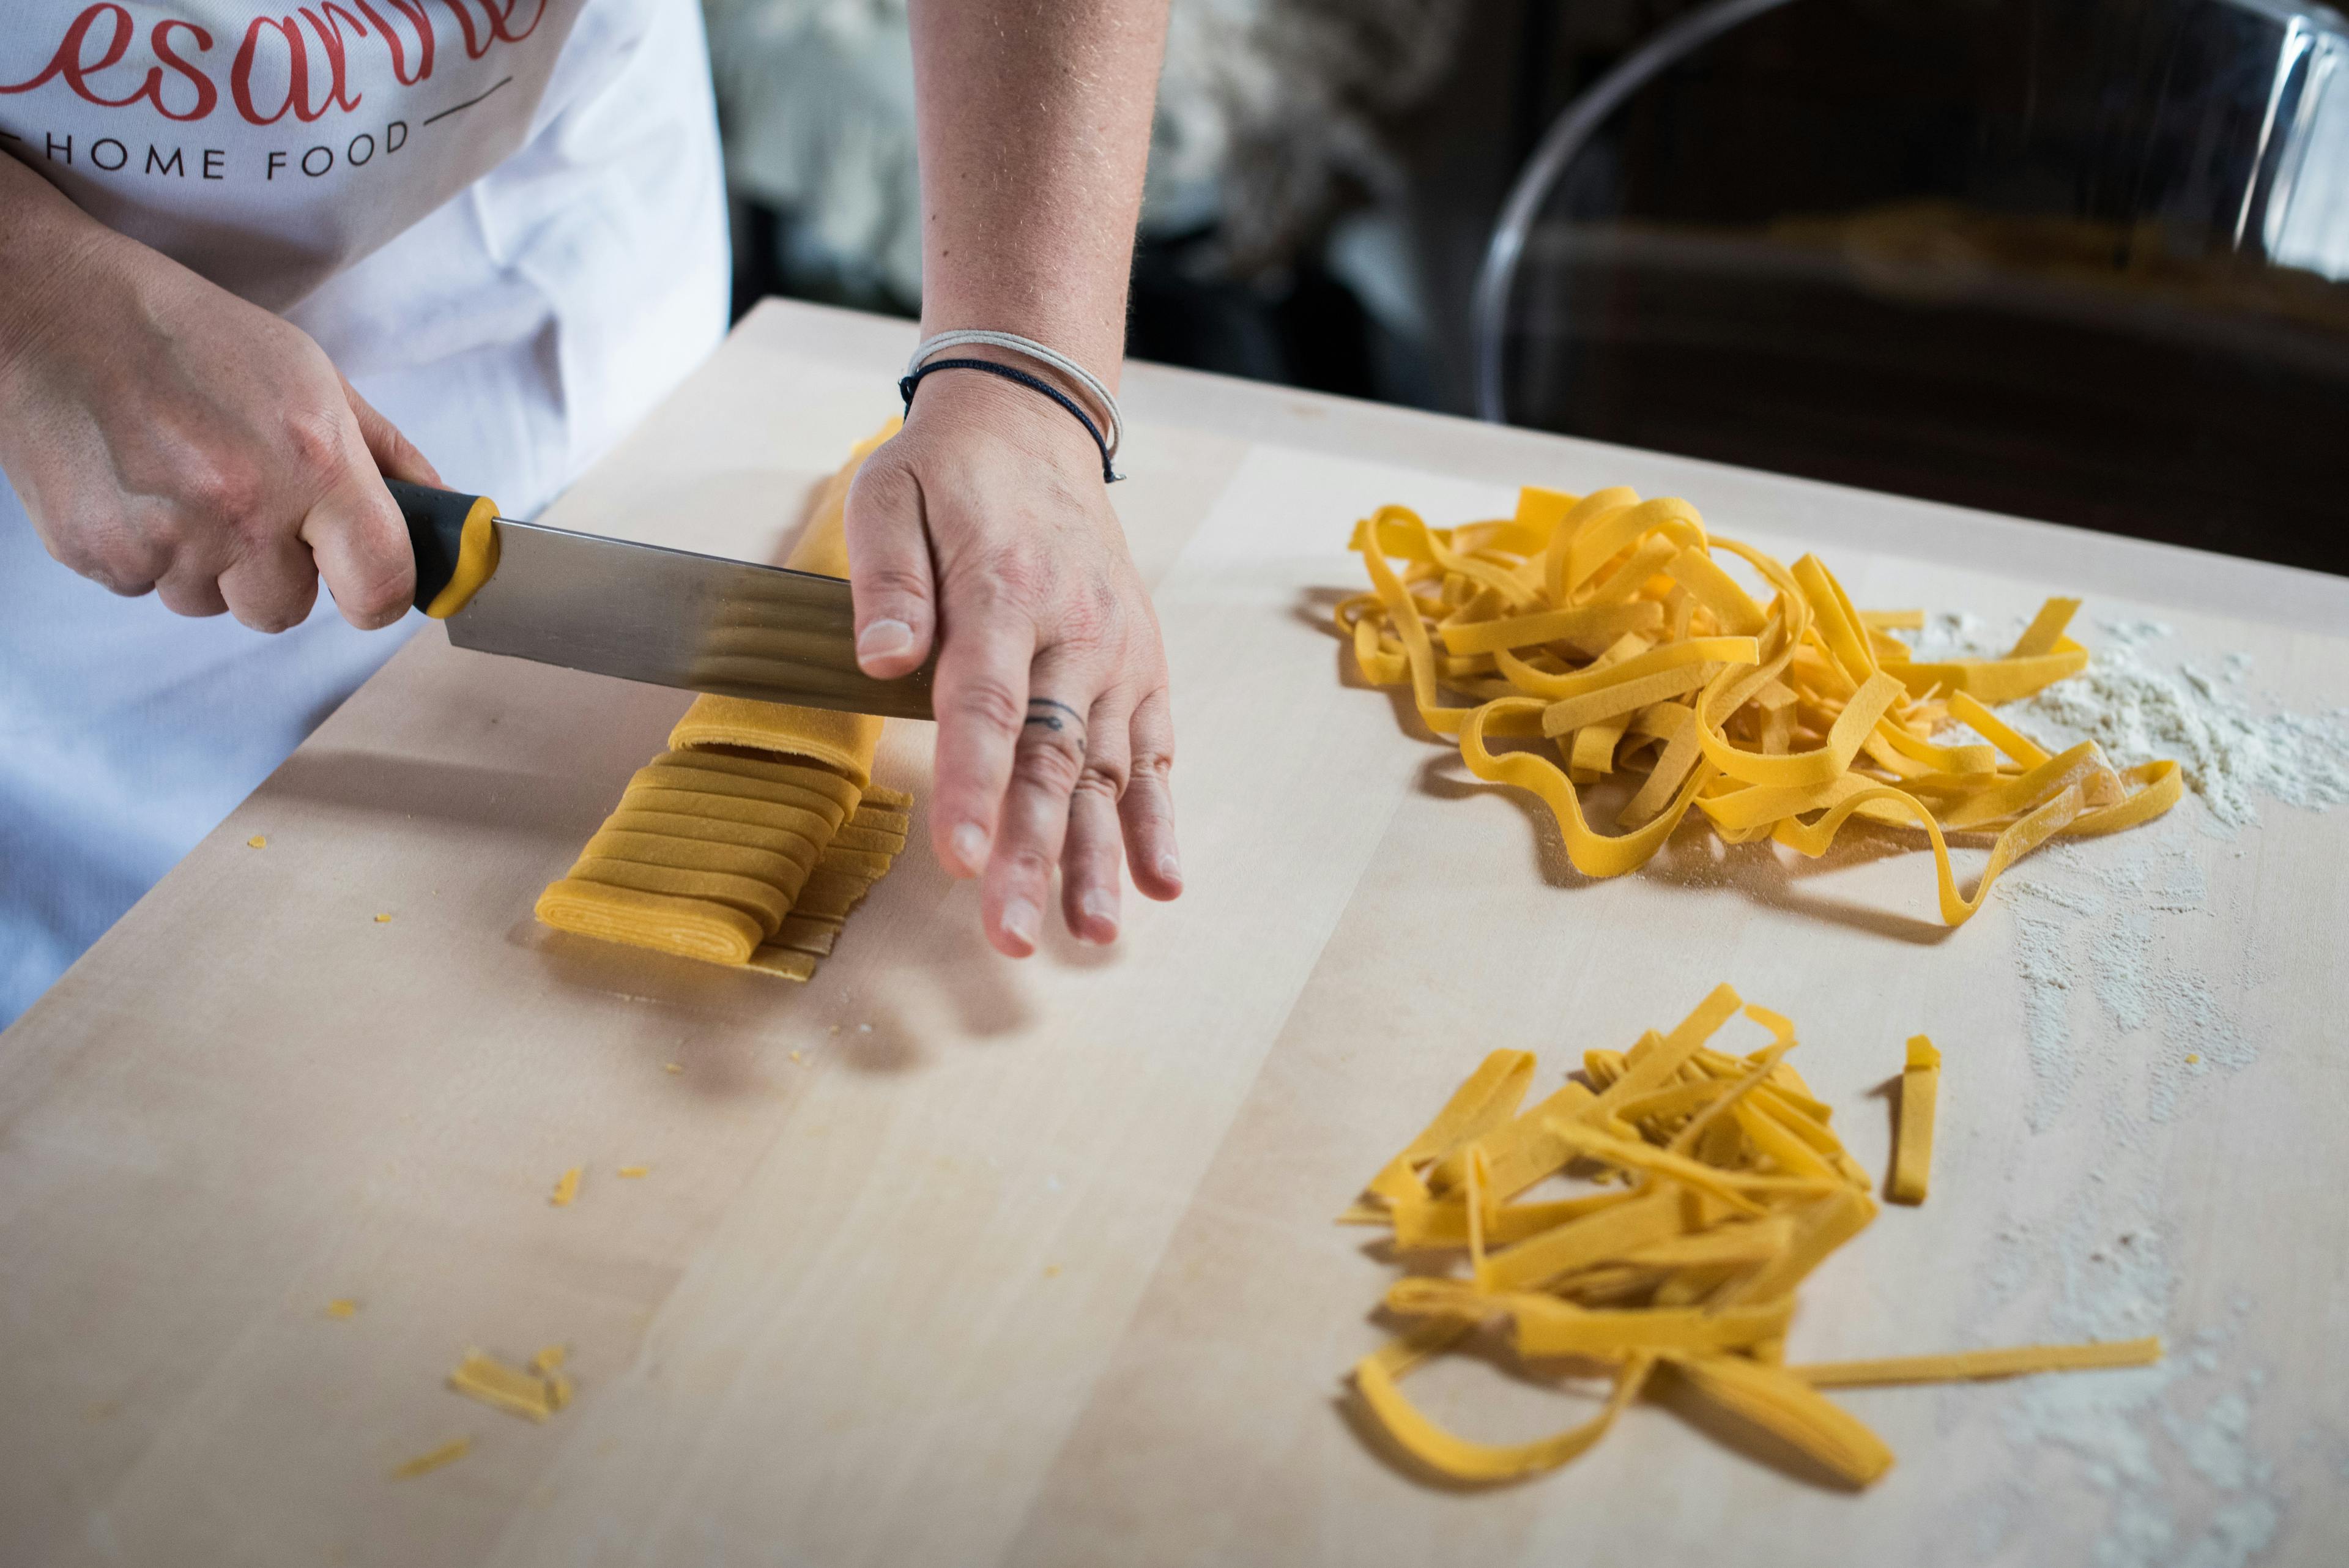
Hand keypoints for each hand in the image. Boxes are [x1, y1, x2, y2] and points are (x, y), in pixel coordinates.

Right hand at [0, 156, 434, 631]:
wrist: (57, 310)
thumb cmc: (192, 337)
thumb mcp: (315, 378)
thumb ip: (389, 458)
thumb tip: (450, 519)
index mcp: (315, 464)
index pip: (381, 588)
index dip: (378, 595)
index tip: (365, 582)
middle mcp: (244, 511)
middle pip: (289, 611)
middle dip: (280, 573)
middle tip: (252, 504)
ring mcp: (166, 540)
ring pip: (215, 604)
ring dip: (210, 563)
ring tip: (185, 482)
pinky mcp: (100, 555)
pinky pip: (150, 589)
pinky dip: (149, 552)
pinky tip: (140, 486)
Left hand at [844, 368, 1181, 955]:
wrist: (1034, 427)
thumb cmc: (948, 473)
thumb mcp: (888, 496)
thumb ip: (887, 581)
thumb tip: (881, 660)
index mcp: (1005, 590)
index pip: (985, 703)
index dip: (972, 786)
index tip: (959, 860)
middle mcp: (1075, 630)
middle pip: (1053, 757)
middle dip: (1034, 855)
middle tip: (1011, 936)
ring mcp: (1118, 655)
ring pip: (1109, 770)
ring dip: (1100, 858)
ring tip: (1091, 935)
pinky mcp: (1142, 669)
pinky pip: (1154, 753)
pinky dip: (1158, 819)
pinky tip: (1161, 883)